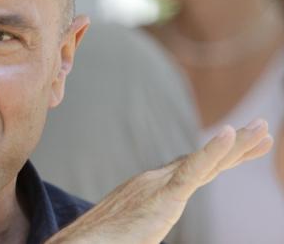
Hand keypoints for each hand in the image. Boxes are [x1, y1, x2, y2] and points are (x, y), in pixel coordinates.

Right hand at [46, 119, 272, 243]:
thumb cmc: (102, 240)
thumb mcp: (131, 228)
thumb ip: (145, 221)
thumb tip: (143, 227)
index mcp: (150, 188)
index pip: (191, 169)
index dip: (217, 155)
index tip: (240, 143)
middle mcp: (156, 180)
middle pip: (204, 161)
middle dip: (235, 146)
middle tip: (262, 131)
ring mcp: (158, 185)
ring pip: (206, 162)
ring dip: (236, 145)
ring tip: (262, 131)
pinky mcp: (162, 196)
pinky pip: (192, 171)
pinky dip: (212, 152)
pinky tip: (230, 135)